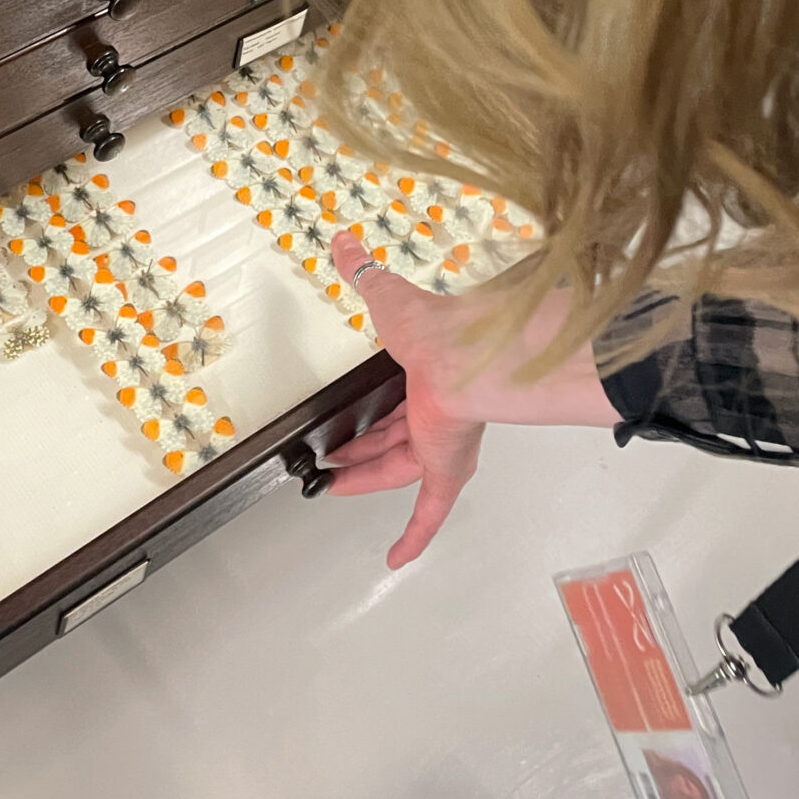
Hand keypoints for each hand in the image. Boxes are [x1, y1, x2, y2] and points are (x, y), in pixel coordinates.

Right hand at [327, 234, 485, 567]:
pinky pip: (429, 512)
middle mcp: (437, 411)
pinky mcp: (445, 470)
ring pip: (399, 471)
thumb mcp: (387, 297)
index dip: (371, 408)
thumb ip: (363, 272)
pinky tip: (396, 558)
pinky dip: (414, 536)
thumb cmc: (437, 329)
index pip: (396, 396)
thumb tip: (345, 241)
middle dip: (361, 449)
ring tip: (332, 487)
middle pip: (392, 438)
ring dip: (367, 481)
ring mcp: (441, 445)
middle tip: (331, 457)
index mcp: (427, 375)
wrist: (468, 358)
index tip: (349, 416)